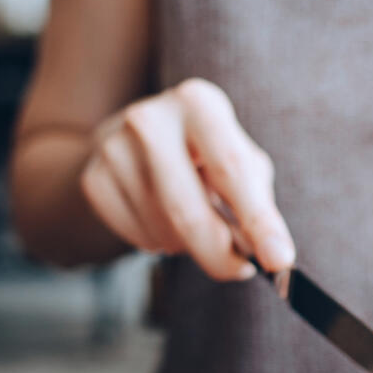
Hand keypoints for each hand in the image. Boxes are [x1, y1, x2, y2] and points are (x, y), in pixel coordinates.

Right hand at [80, 77, 292, 280]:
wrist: (132, 143)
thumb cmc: (203, 155)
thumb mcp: (238, 160)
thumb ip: (256, 203)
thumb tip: (271, 255)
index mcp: (198, 103)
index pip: (232, 170)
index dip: (259, 221)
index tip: (279, 260)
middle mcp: (150, 119)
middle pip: (189, 211)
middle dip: (220, 254)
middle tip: (241, 270)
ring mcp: (113, 149)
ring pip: (164, 232)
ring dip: (189, 245)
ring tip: (193, 220)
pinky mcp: (93, 179)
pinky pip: (138, 238)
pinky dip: (160, 243)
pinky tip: (162, 220)